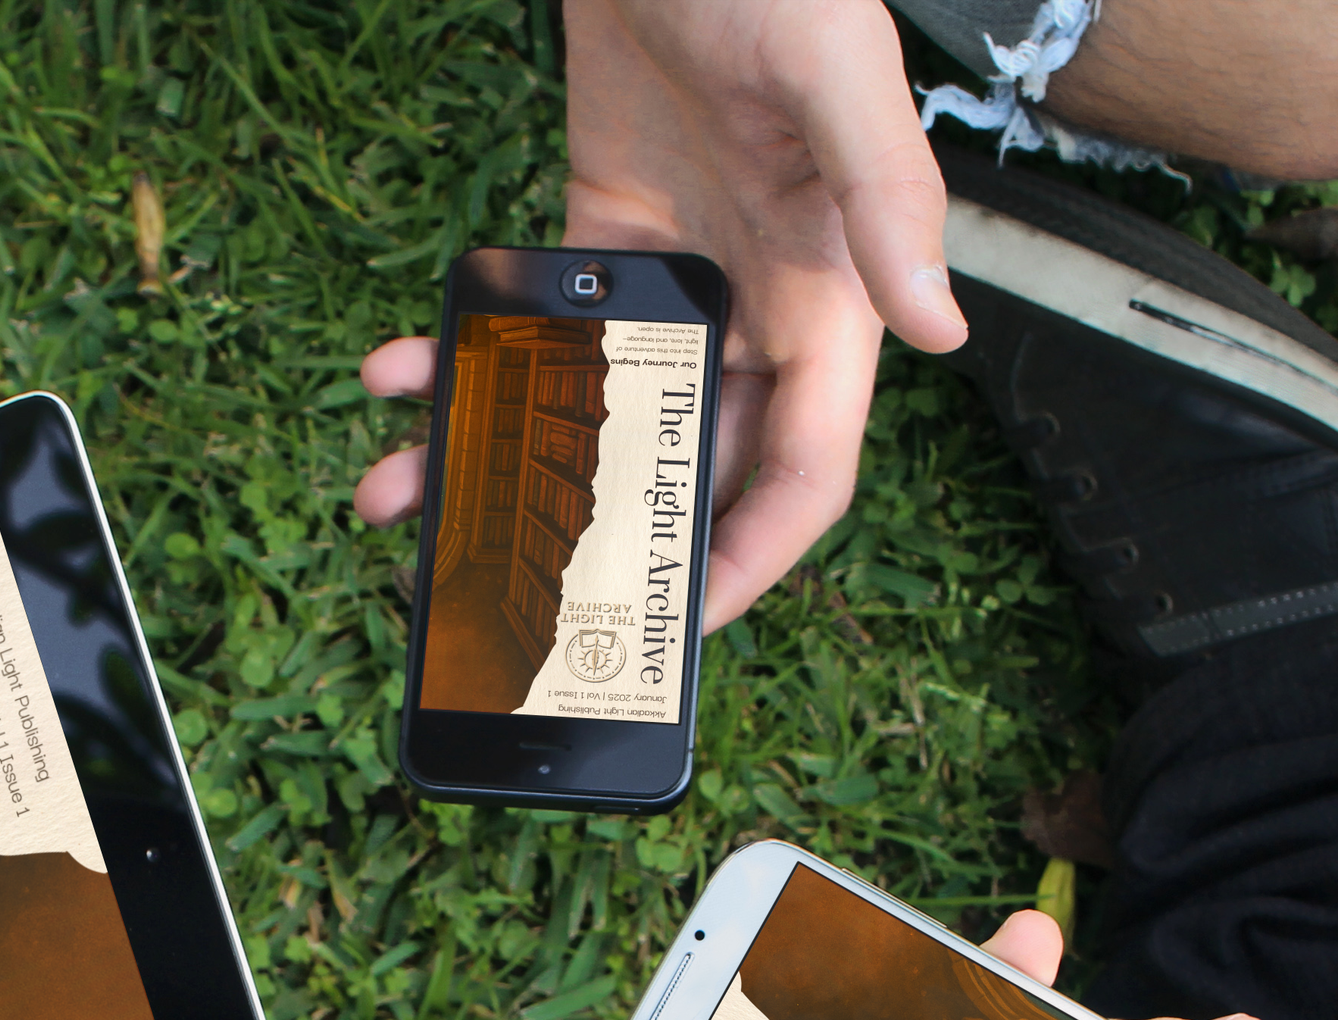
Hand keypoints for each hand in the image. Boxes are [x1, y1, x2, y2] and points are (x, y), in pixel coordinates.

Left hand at [355, 0, 966, 629]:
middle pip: (680, 463)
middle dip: (596, 535)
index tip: (676, 626)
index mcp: (825, 295)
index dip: (750, 559)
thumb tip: (936, 333)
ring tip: (410, 494)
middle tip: (506, 591)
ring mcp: (668, 278)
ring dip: (502, 458)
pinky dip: (465, 359)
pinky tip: (400, 375)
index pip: (802, 469)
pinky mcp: (594, 238)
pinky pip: (533, 330)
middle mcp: (749, 304)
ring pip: (592, 409)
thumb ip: (888, 200)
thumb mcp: (837, 73)